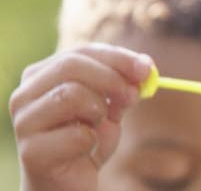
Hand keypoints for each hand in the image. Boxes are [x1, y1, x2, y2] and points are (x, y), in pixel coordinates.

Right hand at [11, 44, 152, 190]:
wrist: (67, 182)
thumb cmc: (85, 140)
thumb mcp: (108, 107)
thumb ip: (122, 85)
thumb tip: (144, 67)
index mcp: (40, 77)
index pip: (80, 52)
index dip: (117, 58)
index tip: (147, 69)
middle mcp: (24, 95)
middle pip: (71, 66)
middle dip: (112, 78)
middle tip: (133, 96)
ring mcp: (23, 122)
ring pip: (71, 95)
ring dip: (98, 111)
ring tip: (95, 127)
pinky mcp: (31, 151)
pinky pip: (77, 135)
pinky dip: (92, 142)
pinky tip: (84, 150)